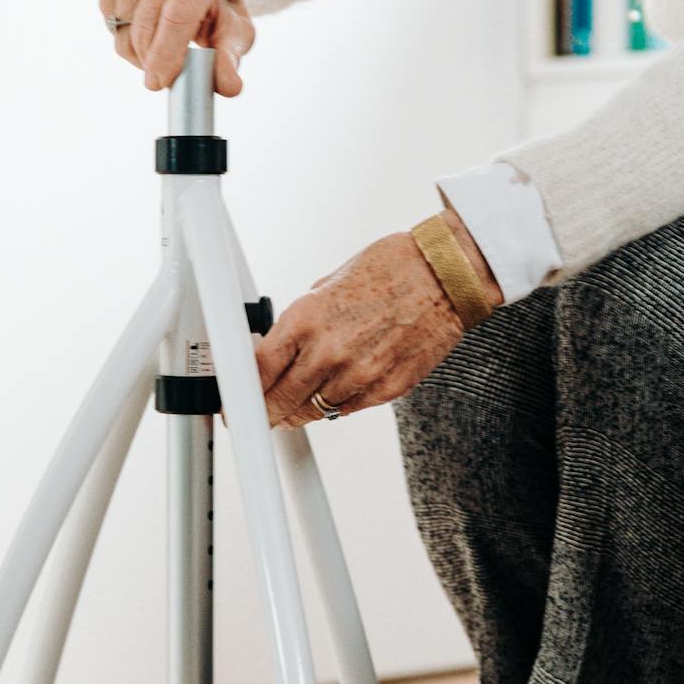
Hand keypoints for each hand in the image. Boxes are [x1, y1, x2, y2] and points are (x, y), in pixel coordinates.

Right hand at [96, 0, 254, 96]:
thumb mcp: (233, 23)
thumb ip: (231, 56)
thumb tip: (230, 87)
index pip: (179, 14)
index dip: (167, 52)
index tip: (160, 82)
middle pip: (147, 25)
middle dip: (151, 62)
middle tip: (164, 77)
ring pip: (125, 29)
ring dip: (139, 55)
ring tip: (160, 50)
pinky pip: (111, 25)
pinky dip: (127, 41)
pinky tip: (146, 32)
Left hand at [253, 217, 499, 425]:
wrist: (445, 275)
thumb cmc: (392, 268)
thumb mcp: (327, 283)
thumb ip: (303, 320)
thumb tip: (282, 344)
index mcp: (305, 319)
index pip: (258, 370)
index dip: (243, 391)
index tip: (238, 399)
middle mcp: (328, 351)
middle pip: (280, 401)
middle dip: (267, 412)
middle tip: (261, 415)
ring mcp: (358, 374)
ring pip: (314, 412)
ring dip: (302, 410)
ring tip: (298, 403)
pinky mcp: (386, 388)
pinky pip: (349, 409)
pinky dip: (338, 405)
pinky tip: (335, 392)